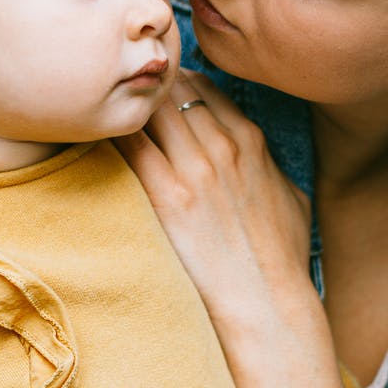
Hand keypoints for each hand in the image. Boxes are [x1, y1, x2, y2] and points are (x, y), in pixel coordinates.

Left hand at [115, 73, 313, 333]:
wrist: (267, 301)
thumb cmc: (282, 258)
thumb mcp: (293, 199)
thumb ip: (272, 170)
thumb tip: (263, 165)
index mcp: (251, 142)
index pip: (203, 88)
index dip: (175, 86)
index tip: (155, 95)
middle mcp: (223, 147)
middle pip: (172, 91)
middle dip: (145, 90)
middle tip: (119, 99)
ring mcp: (195, 169)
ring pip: (151, 110)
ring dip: (128, 109)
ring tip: (104, 113)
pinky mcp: (169, 196)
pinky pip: (131, 145)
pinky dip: (113, 134)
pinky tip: (95, 136)